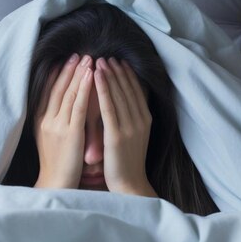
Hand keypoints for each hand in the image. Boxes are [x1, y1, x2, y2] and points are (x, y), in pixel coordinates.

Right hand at [34, 54, 93, 188]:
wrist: (56, 184)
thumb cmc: (58, 165)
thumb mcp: (51, 140)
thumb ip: (54, 123)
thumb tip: (61, 109)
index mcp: (41, 121)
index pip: (48, 92)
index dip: (56, 75)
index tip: (64, 60)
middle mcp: (47, 120)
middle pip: (57, 88)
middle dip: (68, 69)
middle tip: (78, 53)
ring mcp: (57, 125)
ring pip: (68, 93)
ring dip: (78, 73)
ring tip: (88, 58)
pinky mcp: (70, 133)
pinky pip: (78, 106)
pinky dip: (84, 88)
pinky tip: (92, 76)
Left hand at [94, 57, 156, 196]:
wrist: (129, 186)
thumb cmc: (127, 164)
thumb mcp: (135, 138)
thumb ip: (132, 120)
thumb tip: (127, 105)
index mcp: (145, 121)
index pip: (136, 92)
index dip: (128, 75)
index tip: (119, 62)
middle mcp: (140, 121)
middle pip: (128, 89)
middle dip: (117, 71)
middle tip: (108, 55)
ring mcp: (129, 128)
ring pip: (118, 94)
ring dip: (109, 75)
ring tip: (99, 60)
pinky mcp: (116, 135)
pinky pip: (108, 107)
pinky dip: (102, 89)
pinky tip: (95, 76)